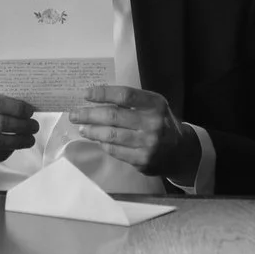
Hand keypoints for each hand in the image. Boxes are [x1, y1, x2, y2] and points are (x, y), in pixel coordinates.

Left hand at [69, 85, 198, 183]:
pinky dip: (103, 144)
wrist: (180, 151)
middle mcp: (153, 123)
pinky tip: (97, 140)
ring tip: (82, 128)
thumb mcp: (153, 106)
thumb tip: (96, 99)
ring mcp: (148, 143)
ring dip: (92, 131)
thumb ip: (131, 102)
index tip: (85, 94)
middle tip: (74, 114)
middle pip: (113, 115)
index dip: (103, 93)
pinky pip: (115, 150)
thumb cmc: (160, 123)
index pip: (125, 95)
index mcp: (155, 104)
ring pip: (111, 135)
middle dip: (89, 114)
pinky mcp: (142, 160)